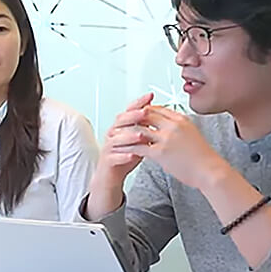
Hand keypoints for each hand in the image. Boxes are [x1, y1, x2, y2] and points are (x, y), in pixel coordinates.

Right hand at [86, 94, 153, 217]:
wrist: (111, 176)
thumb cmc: (126, 156)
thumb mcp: (139, 140)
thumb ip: (147, 128)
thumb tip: (163, 115)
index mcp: (122, 127)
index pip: (130, 111)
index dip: (139, 103)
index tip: (150, 96)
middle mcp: (113, 134)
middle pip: (121, 121)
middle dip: (133, 116)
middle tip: (145, 112)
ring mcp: (108, 147)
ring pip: (117, 138)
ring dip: (129, 136)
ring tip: (141, 135)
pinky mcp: (107, 160)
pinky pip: (114, 156)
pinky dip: (124, 156)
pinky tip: (133, 155)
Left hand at [117, 105, 231, 190]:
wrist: (210, 171)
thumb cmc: (203, 156)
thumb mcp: (192, 134)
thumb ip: (178, 128)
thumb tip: (168, 126)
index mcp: (181, 119)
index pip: (157, 109)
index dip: (143, 111)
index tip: (135, 115)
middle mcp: (173, 126)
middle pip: (146, 116)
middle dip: (132, 119)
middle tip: (122, 123)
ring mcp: (166, 138)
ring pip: (139, 130)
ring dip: (126, 133)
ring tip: (117, 136)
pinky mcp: (160, 152)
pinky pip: (138, 146)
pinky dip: (128, 147)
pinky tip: (122, 150)